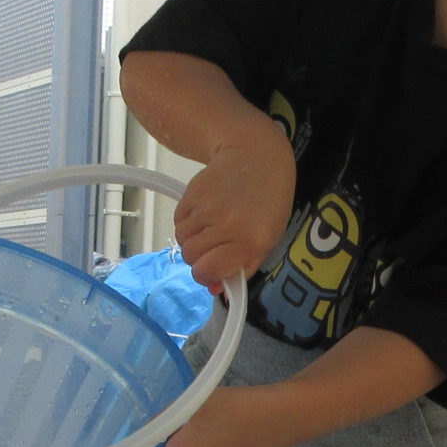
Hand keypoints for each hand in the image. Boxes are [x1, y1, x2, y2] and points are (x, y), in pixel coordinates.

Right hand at [173, 137, 294, 287]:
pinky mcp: (192, 194)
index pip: (208, 271)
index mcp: (249, 241)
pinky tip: (205, 213)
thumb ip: (243, 268)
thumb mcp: (267, 240)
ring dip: (192, 240)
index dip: (206, 276)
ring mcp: (207, 207)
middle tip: (214, 246)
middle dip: (199, 258)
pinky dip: (187, 223)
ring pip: (182, 241)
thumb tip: (215, 289)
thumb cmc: (268, 202)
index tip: (211, 272)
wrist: (256, 157)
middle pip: (191, 257)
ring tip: (211, 227)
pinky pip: (178, 222)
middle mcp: (226, 225)